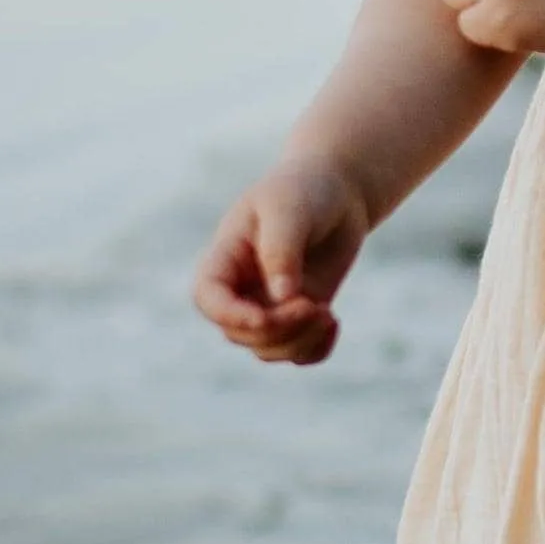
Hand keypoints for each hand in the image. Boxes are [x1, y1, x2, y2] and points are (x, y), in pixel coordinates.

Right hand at [192, 156, 368, 364]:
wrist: (337, 191)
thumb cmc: (304, 191)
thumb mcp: (289, 208)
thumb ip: (281, 250)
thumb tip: (283, 297)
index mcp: (224, 258)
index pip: (207, 298)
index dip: (229, 316)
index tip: (263, 319)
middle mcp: (240, 288)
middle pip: (240, 333)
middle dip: (278, 329)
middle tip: (314, 305)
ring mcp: (268, 305)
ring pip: (268, 349)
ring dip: (300, 341)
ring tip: (328, 315)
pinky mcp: (298, 314)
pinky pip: (298, 352)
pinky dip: (315, 349)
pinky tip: (333, 322)